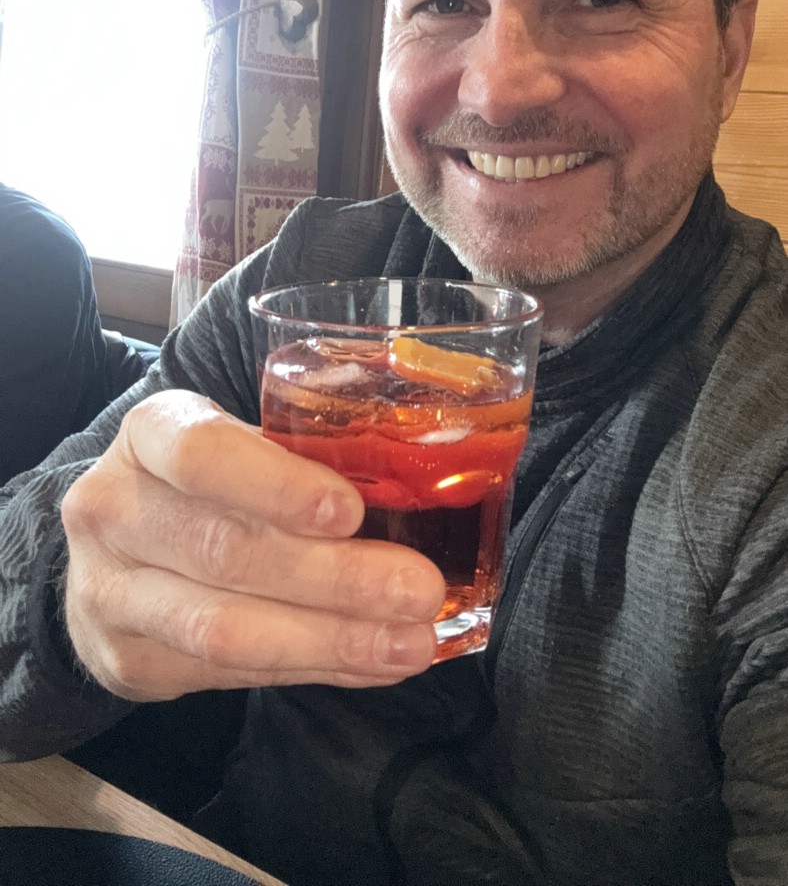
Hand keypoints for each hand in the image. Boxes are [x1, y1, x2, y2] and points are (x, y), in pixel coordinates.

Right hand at [61, 391, 444, 700]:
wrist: (119, 547)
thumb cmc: (211, 482)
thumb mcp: (245, 442)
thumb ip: (309, 457)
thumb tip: (418, 492)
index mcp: (149, 433)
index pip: (201, 454)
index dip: (277, 485)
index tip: (350, 512)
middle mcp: (111, 509)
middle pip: (226, 551)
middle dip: (334, 577)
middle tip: (418, 590)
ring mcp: (108, 593)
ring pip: (224, 628)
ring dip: (330, 639)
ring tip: (409, 642)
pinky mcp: (126, 662)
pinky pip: (228, 674)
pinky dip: (312, 669)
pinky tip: (371, 662)